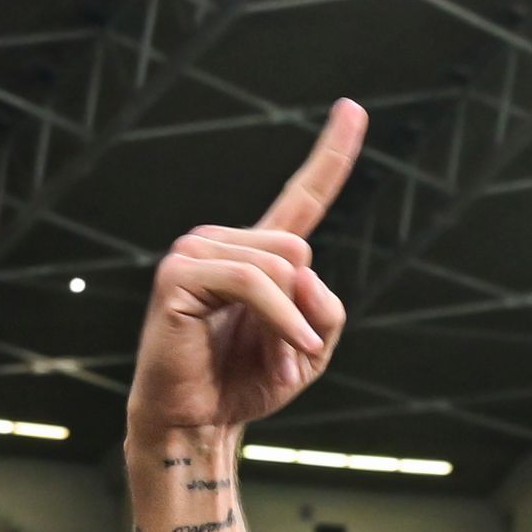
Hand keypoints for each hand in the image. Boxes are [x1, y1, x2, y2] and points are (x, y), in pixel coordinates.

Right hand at [125, 101, 362, 447]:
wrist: (195, 423)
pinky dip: (279, 321)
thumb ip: (325, 308)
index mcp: (258, 252)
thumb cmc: (245, 384)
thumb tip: (303, 272)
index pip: (303, 195)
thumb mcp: (311, 349)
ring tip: (276, 363)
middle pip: (299, 247)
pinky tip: (281, 357)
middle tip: (287, 355)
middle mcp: (223, 240)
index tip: (353, 108)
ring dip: (291, 324)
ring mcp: (195, 251)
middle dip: (304, 308)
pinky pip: (254, 282)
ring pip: (280, 266)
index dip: (332, 153)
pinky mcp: (179, 274)